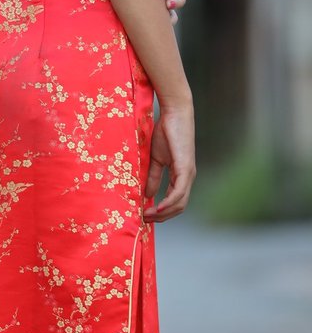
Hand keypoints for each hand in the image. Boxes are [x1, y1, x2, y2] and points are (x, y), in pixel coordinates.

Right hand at [144, 100, 195, 221]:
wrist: (174, 113)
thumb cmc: (166, 131)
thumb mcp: (155, 158)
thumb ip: (153, 176)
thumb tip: (148, 195)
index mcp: (181, 175)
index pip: (175, 201)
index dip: (162, 211)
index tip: (145, 215)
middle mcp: (188, 178)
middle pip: (179, 207)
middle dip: (162, 216)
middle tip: (145, 219)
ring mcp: (188, 174)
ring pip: (180, 203)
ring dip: (164, 213)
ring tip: (148, 215)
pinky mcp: (185, 168)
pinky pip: (179, 192)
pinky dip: (168, 202)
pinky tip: (158, 207)